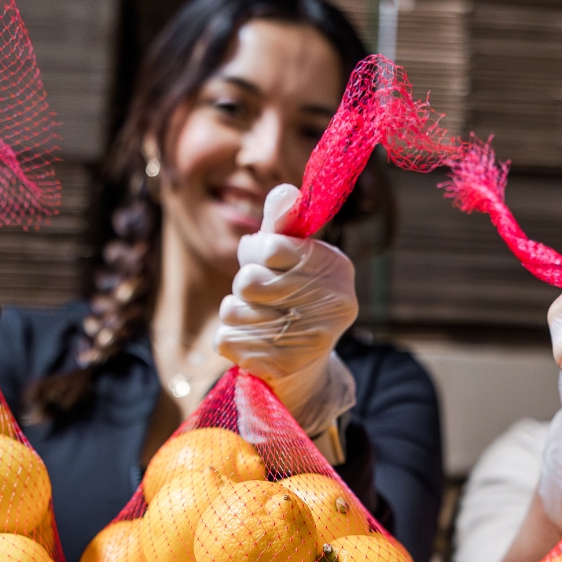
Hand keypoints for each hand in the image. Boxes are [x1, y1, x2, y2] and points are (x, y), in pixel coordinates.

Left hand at [216, 184, 358, 436]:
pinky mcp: (281, 367)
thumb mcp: (291, 256)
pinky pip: (225, 339)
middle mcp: (332, 305)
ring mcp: (309, 339)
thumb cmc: (294, 297)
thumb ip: (283, 224)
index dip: (257, 253)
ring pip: (233, 310)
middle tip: (262, 295)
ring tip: (258, 320)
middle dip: (244, 285)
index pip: (269, 247)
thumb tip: (285, 193)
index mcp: (336, 268)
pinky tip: (254, 344)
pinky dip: (232, 340)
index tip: (269, 262)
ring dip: (236, 313)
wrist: (307, 367)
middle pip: (248, 280)